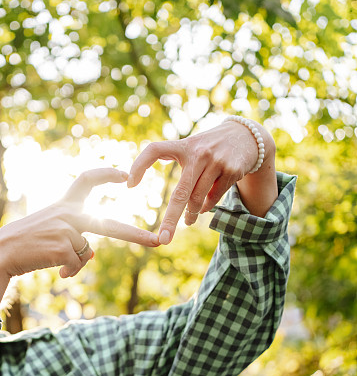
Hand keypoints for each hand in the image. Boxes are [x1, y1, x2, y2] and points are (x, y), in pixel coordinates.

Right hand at [0, 167, 158, 279]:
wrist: (0, 253)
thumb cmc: (24, 245)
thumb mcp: (50, 234)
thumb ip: (73, 238)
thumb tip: (92, 256)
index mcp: (63, 205)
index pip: (87, 180)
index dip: (107, 174)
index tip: (125, 174)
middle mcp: (68, 214)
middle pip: (109, 226)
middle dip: (135, 236)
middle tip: (157, 242)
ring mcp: (67, 230)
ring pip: (86, 253)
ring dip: (73, 262)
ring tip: (51, 259)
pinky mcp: (64, 247)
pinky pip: (77, 264)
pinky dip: (68, 271)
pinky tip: (52, 267)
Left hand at [127, 120, 276, 243]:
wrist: (246, 137)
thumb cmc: (209, 147)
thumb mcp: (191, 147)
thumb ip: (175, 161)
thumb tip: (155, 190)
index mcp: (183, 146)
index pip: (155, 150)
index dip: (140, 165)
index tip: (129, 185)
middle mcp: (198, 153)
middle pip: (180, 192)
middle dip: (170, 219)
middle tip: (163, 239)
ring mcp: (216, 162)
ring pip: (198, 199)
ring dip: (190, 214)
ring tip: (187, 221)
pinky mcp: (231, 171)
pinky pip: (213, 198)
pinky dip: (206, 207)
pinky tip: (203, 209)